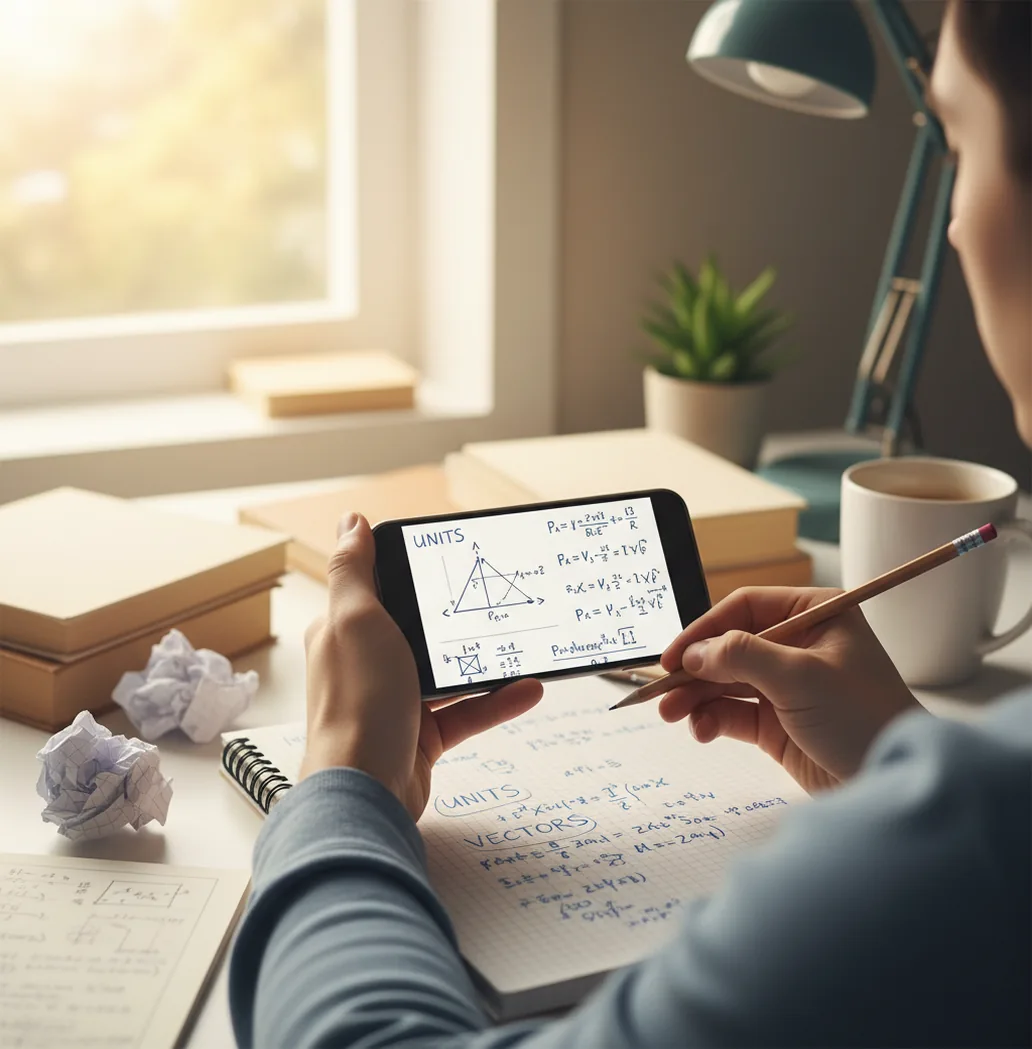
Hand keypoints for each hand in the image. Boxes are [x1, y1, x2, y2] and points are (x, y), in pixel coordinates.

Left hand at [298, 512, 542, 819]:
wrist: (366, 793)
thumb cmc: (357, 705)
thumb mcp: (356, 621)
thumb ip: (354, 570)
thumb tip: (351, 521)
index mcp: (346, 630)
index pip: (381, 587)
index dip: (415, 571)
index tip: (456, 559)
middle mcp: (367, 663)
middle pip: (419, 629)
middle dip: (459, 617)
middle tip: (501, 598)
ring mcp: (395, 700)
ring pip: (449, 672)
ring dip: (486, 660)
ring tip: (525, 645)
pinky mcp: (421, 735)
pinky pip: (466, 711)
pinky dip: (496, 702)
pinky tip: (527, 690)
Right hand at [658, 587, 919, 792]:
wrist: (893, 783)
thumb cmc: (865, 718)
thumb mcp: (803, 677)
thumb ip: (743, 657)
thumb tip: (694, 653)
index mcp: (814, 615)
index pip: (745, 608)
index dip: (705, 629)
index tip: (673, 656)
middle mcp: (798, 644)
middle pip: (729, 646)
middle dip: (695, 669)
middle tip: (663, 691)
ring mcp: (787, 684)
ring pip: (726, 681)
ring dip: (696, 697)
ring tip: (671, 716)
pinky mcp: (778, 722)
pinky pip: (733, 712)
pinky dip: (712, 719)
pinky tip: (701, 730)